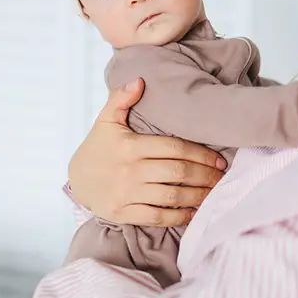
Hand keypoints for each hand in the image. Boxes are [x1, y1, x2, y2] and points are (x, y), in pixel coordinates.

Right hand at [68, 78, 227, 226]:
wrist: (76, 180)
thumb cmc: (97, 148)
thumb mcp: (106, 120)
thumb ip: (121, 98)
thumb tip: (140, 81)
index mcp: (130, 146)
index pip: (173, 148)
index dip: (200, 153)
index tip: (218, 159)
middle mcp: (129, 170)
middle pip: (177, 172)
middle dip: (205, 175)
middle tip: (222, 176)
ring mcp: (126, 194)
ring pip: (171, 196)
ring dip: (197, 196)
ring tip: (214, 193)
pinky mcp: (123, 213)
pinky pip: (157, 217)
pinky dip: (179, 216)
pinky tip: (193, 212)